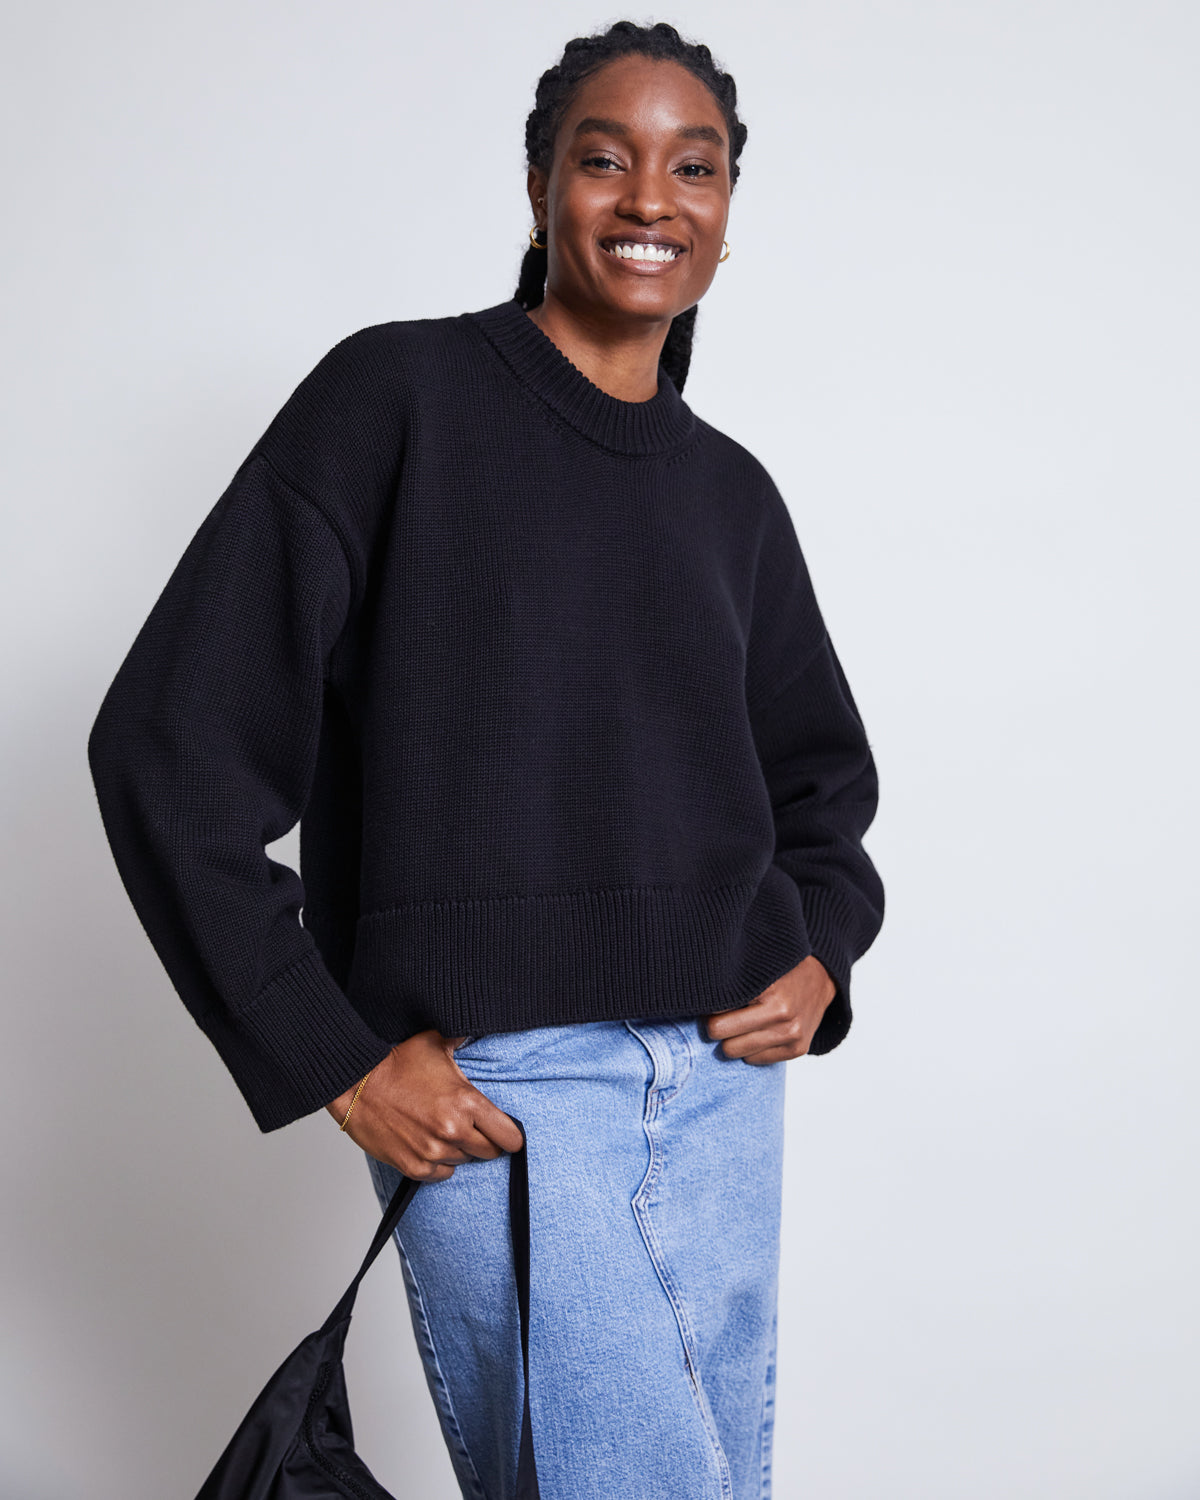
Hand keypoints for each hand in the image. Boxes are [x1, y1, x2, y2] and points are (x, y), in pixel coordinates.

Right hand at [325, 1030, 524, 1181]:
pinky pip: (441, 1174)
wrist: (357, 1084)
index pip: (509, 1136)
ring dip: (459, 1150)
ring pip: (464, 1161)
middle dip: (486, 1141)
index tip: (507, 1132)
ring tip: (443, 1129)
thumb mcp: (435, 1042)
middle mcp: (453, 1130)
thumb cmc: (397, 1062)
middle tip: (472, 1127)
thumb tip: (475, 1025)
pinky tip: (430, 1144)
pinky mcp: (414, 1166)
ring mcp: (433, 1151)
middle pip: (489, 1152)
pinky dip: (439, 1163)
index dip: (511, 1135)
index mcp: (466, 1102)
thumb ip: (462, 1038)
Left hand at [703, 956, 835, 1063]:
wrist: (822, 977)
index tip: (709, 1003)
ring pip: (735, 1051)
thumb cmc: (780, 969)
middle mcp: (782, 1014)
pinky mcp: (797, 1049)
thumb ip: (729, 981)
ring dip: (733, 1039)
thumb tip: (691, 998)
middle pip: (720, 1035)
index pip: (716, 1012)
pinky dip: (751, 1048)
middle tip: (721, 1015)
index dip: (707, 1008)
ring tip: (741, 1022)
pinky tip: (759, 1031)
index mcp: (768, 989)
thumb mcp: (755, 966)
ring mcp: (791, 1034)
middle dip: (716, 1026)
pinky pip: (754, 1060)